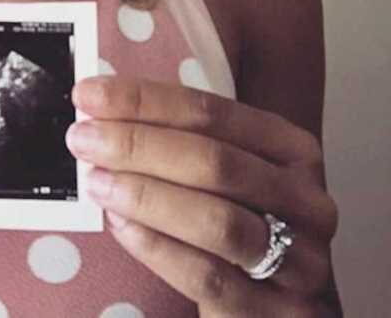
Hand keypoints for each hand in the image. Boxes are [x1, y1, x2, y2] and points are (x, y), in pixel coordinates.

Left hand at [65, 76, 339, 316]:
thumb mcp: (229, 176)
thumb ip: (179, 142)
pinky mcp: (280, 312)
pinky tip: (120, 227)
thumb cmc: (243, 224)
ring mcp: (301, 260)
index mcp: (292, 149)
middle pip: (214, 161)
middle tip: (82, 139)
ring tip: (95, 182)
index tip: (88, 95)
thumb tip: (100, 111)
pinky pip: (210, 276)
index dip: (144, 100)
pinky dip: (158, 247)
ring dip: (145, 196)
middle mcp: (308, 201)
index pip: (211, 111)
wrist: (280, 309)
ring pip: (217, 220)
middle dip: (137, 145)